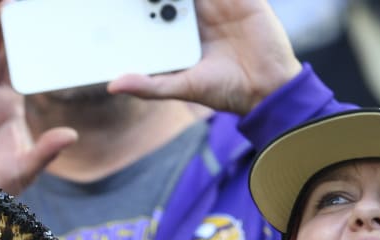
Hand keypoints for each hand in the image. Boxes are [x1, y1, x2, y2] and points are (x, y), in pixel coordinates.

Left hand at [107, 0, 301, 115]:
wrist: (267, 89)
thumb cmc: (223, 90)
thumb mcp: (180, 87)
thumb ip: (148, 85)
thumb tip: (113, 85)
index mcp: (181, 30)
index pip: (157, 6)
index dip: (142, 3)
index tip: (114, 2)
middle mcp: (199, 14)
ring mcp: (221, 4)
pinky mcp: (244, 0)